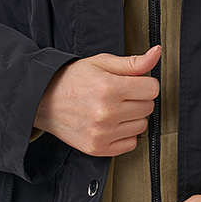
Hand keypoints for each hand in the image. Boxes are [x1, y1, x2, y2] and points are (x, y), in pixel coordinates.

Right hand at [33, 44, 160, 156]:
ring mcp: (102, 134)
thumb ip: (133, 62)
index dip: (145, 83)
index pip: (152, 88)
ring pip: (141, 126)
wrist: (44, 101)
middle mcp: (106, 113)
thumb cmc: (73, 79)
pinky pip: (131, 144)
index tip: (133, 82)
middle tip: (120, 94)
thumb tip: (157, 53)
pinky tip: (111, 124)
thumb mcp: (102, 63)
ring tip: (114, 109)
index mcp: (109, 88)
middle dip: (138, 98)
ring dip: (132, 117)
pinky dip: (125, 134)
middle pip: (148, 107)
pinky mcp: (98, 148)